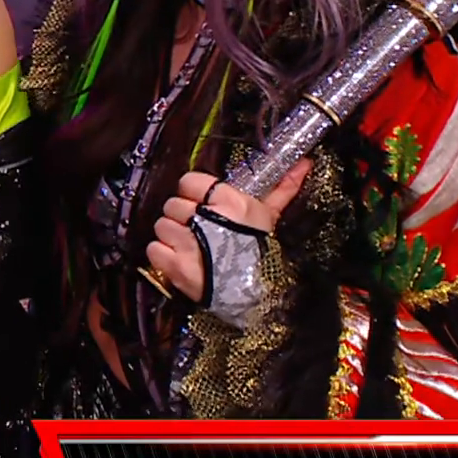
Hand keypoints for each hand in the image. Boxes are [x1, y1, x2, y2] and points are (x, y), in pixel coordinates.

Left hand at [145, 160, 310, 301]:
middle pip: (172, 204)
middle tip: (197, 231)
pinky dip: (162, 255)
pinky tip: (178, 260)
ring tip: (189, 247)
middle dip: (182, 218)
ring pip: (161, 225)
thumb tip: (305, 162)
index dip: (191, 193)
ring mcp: (187, 242)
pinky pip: (153, 248)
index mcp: (227, 201)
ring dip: (171, 237)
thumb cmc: (261, 251)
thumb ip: (282, 188)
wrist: (256, 295)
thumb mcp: (270, 216)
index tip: (200, 205)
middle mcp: (204, 217)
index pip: (188, 181)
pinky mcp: (174, 265)